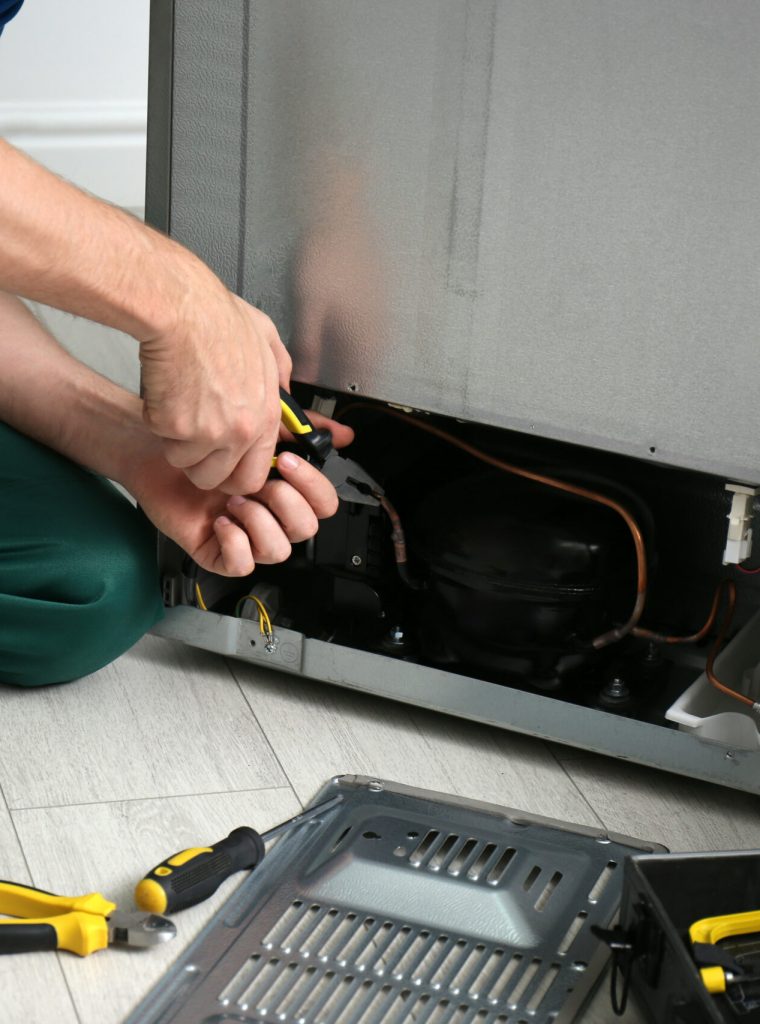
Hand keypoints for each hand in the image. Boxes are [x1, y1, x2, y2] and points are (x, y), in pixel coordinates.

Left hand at [129, 412, 353, 576]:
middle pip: (307, 530)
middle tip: (261, 483)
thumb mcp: (259, 429)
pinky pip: (242, 565)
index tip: (289, 463)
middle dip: (287, 504)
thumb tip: (343, 435)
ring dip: (259, 522)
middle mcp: (270, 517)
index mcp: (286, 492)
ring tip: (234, 501)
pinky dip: (234, 543)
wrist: (154, 452)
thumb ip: (302, 430)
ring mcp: (246, 537)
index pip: (324, 504)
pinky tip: (220, 520)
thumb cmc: (202, 443)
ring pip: (278, 551)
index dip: (313, 488)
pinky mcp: (218, 553)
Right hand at [139, 266, 291, 495]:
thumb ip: (279, 372)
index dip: (234, 474)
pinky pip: (161, 438)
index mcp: (264, 415)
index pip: (254, 475)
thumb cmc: (217, 317)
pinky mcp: (173, 426)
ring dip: (177, 441)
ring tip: (180, 405)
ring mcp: (207, 432)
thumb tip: (284, 388)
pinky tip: (166, 391)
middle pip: (216, 479)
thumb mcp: (267, 340)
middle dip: (201, 466)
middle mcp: (240, 431)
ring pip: (184, 461)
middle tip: (193, 442)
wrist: (180, 308)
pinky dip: (157, 420)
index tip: (225, 465)